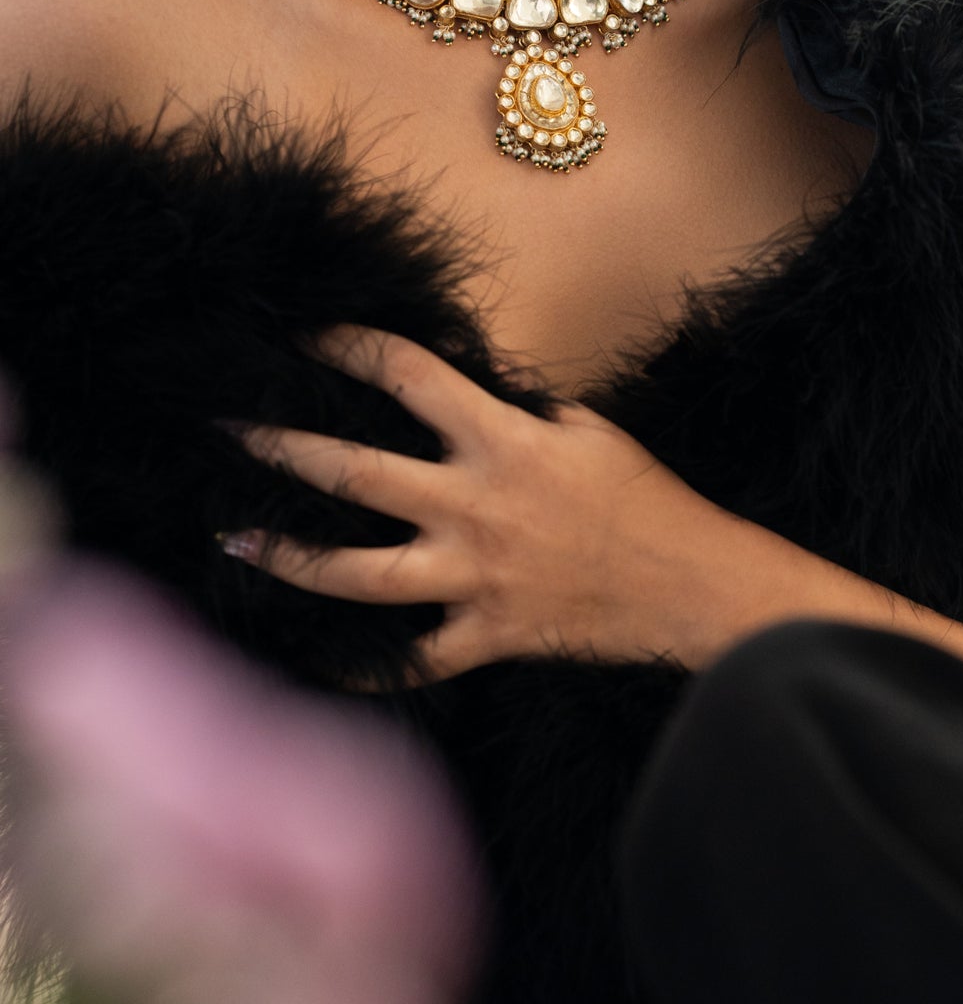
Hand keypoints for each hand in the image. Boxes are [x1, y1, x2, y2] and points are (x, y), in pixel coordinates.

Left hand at [223, 326, 752, 684]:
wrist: (693, 585)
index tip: (307, 335)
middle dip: (283, 448)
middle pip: (356, 474)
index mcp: (502, 441)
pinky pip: (412, 660)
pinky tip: (314, 661)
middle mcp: (474, 506)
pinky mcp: (488, 634)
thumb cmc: (646, 499)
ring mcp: (476, 576)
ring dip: (290, 558)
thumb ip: (518, 413)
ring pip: (360, 574)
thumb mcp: (586, 429)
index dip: (351, 346)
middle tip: (227, 430)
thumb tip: (468, 397)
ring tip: (234, 542)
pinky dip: (364, 669)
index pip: (409, 375)